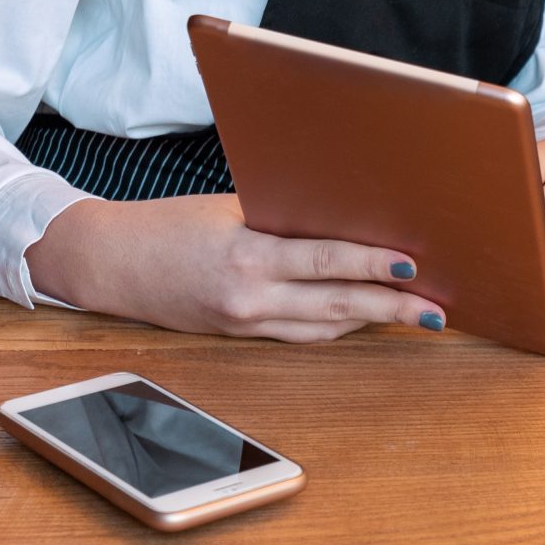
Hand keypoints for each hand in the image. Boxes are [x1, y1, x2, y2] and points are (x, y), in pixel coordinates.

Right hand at [23, 193, 444, 342]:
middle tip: (436, 310)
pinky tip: (365, 320)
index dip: (373, 265)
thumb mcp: (229, 208)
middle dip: (391, 308)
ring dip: (372, 323)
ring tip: (416, 317)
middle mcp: (249, 298)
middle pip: (336, 306)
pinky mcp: (239, 336)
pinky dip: (336, 328)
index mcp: (247, 256)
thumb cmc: (167, 225)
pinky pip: (299, 335)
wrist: (108, 263)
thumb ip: (283, 216)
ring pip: (323, 329)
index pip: (326, 261)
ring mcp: (244, 324)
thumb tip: (345, 215)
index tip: (414, 266)